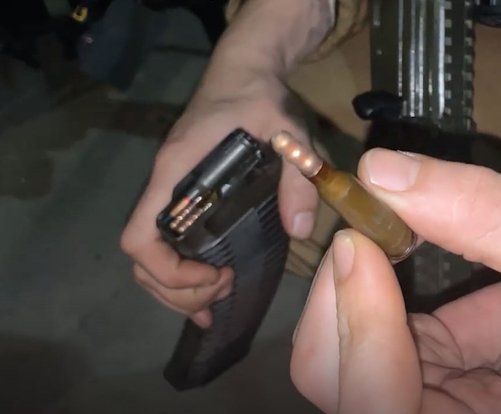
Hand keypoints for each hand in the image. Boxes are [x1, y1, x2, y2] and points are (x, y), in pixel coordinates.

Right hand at [120, 73, 317, 327]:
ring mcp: (171, 192)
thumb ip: (298, 178)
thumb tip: (300, 231)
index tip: (214, 276)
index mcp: (176, 173)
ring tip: (216, 298)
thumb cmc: (260, 100)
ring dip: (177, 289)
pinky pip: (168, 244)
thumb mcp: (289, 132)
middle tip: (224, 290)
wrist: (244, 73)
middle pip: (141, 260)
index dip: (167, 270)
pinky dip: (182, 274)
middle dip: (177, 290)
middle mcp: (164, 186)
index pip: (140, 236)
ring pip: (150, 258)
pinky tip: (209, 286)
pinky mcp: (185, 195)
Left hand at [291, 149, 500, 412]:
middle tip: (361, 233)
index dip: (362, 333)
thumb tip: (383, 170)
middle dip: (338, 304)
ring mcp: (430, 404)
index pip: (383, 411)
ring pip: (341, 364)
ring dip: (347, 293)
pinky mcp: (425, 378)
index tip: (360, 242)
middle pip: (340, 384)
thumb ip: (488, 216)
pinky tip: (392, 253)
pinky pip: (371, 341)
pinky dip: (367, 290)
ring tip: (379, 239)